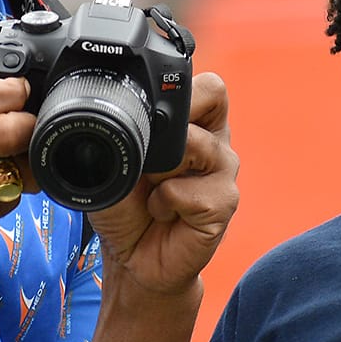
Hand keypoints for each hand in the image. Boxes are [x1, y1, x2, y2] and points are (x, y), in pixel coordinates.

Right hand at [0, 25, 36, 247]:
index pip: (4, 92)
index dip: (18, 90)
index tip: (15, 91)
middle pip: (20, 132)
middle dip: (28, 125)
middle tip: (19, 123)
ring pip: (25, 171)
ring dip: (23, 160)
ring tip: (8, 152)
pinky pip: (9, 199)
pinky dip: (6, 188)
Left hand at [87, 71, 238, 295]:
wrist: (132, 256)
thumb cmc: (127, 205)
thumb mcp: (115, 159)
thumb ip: (124, 132)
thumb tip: (119, 116)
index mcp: (195, 123)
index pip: (206, 84)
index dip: (179, 90)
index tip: (146, 115)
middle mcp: (215, 141)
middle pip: (212, 94)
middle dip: (169, 123)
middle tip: (147, 156)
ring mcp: (225, 172)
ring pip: (196, 143)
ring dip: (160, 166)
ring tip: (150, 188)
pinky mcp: (225, 204)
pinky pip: (192, 190)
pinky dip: (165, 201)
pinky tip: (161, 211)